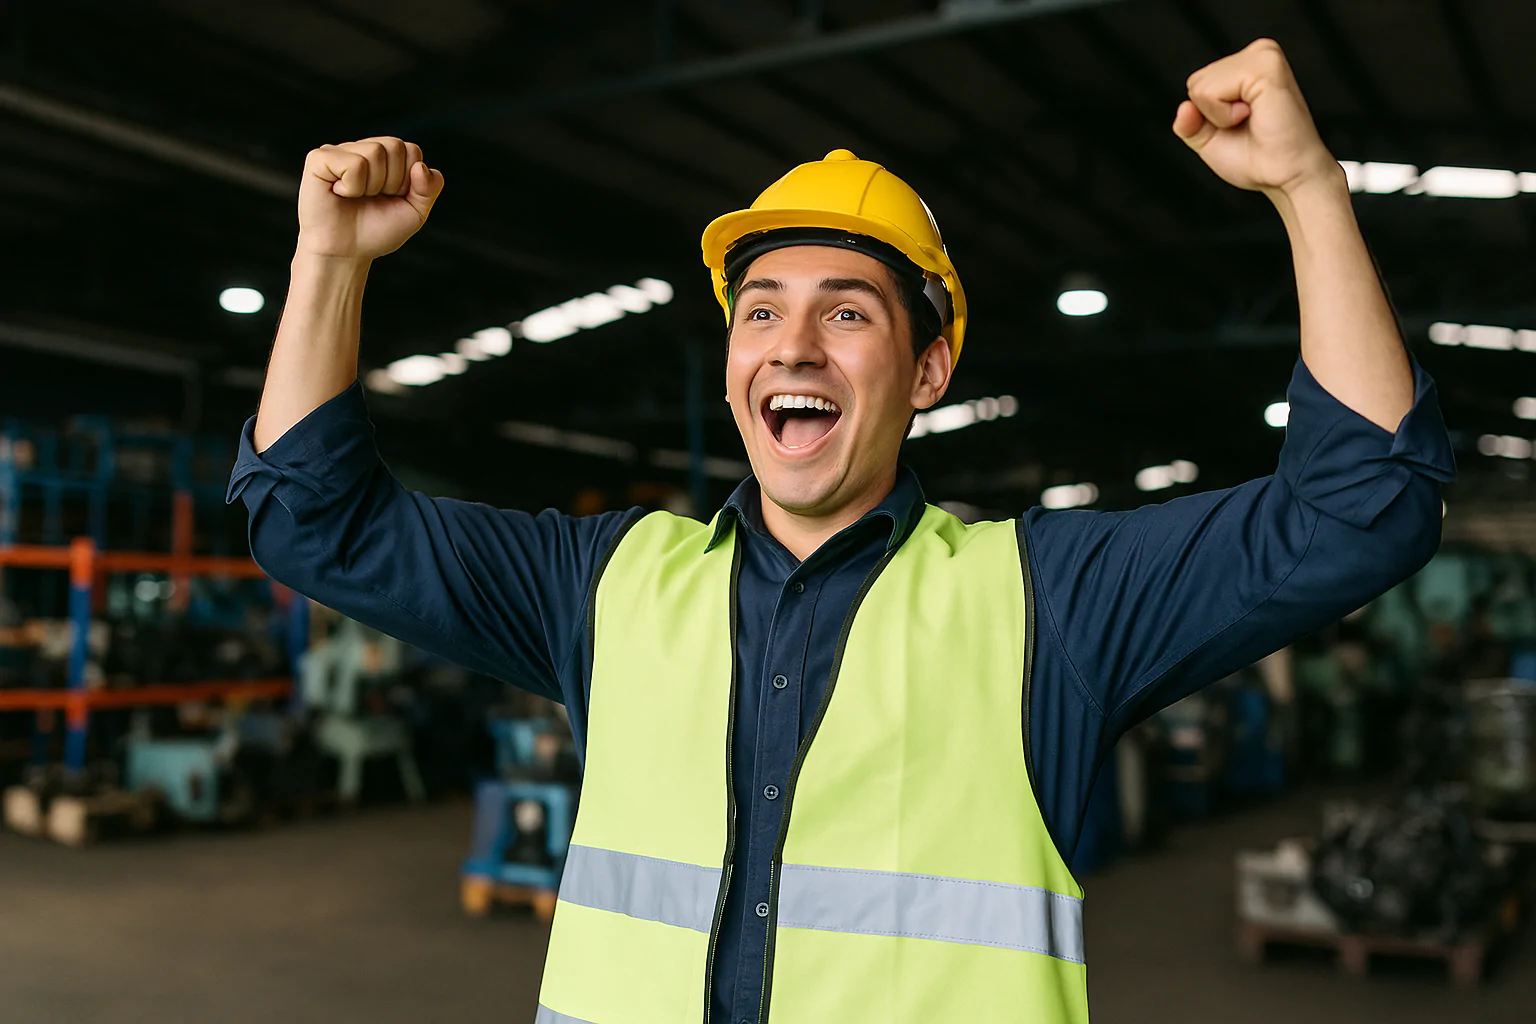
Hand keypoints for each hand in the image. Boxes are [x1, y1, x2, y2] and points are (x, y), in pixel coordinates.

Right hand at [295, 137, 444, 261]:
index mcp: (384, 157)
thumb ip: (429, 188)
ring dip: (371, 185)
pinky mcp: (319, 159)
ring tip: (355, 197)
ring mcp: (339, 151)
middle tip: (372, 198)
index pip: (412, 150)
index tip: (392, 198)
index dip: (408, 181)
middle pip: (395, 146)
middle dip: (392, 182)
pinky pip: (353, 163)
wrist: (346, 253)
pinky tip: (339, 193)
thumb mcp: (414, 212)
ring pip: (374, 152)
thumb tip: (419, 165)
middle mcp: (361, 148)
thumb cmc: (376, 231)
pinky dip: (352, 186)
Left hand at [1173, 39, 1340, 197]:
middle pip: (1195, 82)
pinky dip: (1223, 115)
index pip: (1197, 83)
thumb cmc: (1258, 160)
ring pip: (1200, 86)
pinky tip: (1253, 115)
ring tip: (1252, 120)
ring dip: (1219, 116)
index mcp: (1248, 64)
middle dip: (1211, 114)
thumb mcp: (1210, 140)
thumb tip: (1183, 108)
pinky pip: (1211, 92)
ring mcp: (1263, 56)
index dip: (1208, 116)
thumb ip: (1189, 123)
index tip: (1240, 125)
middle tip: (1248, 124)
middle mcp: (1258, 53)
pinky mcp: (1265, 67)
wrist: (1286, 177)